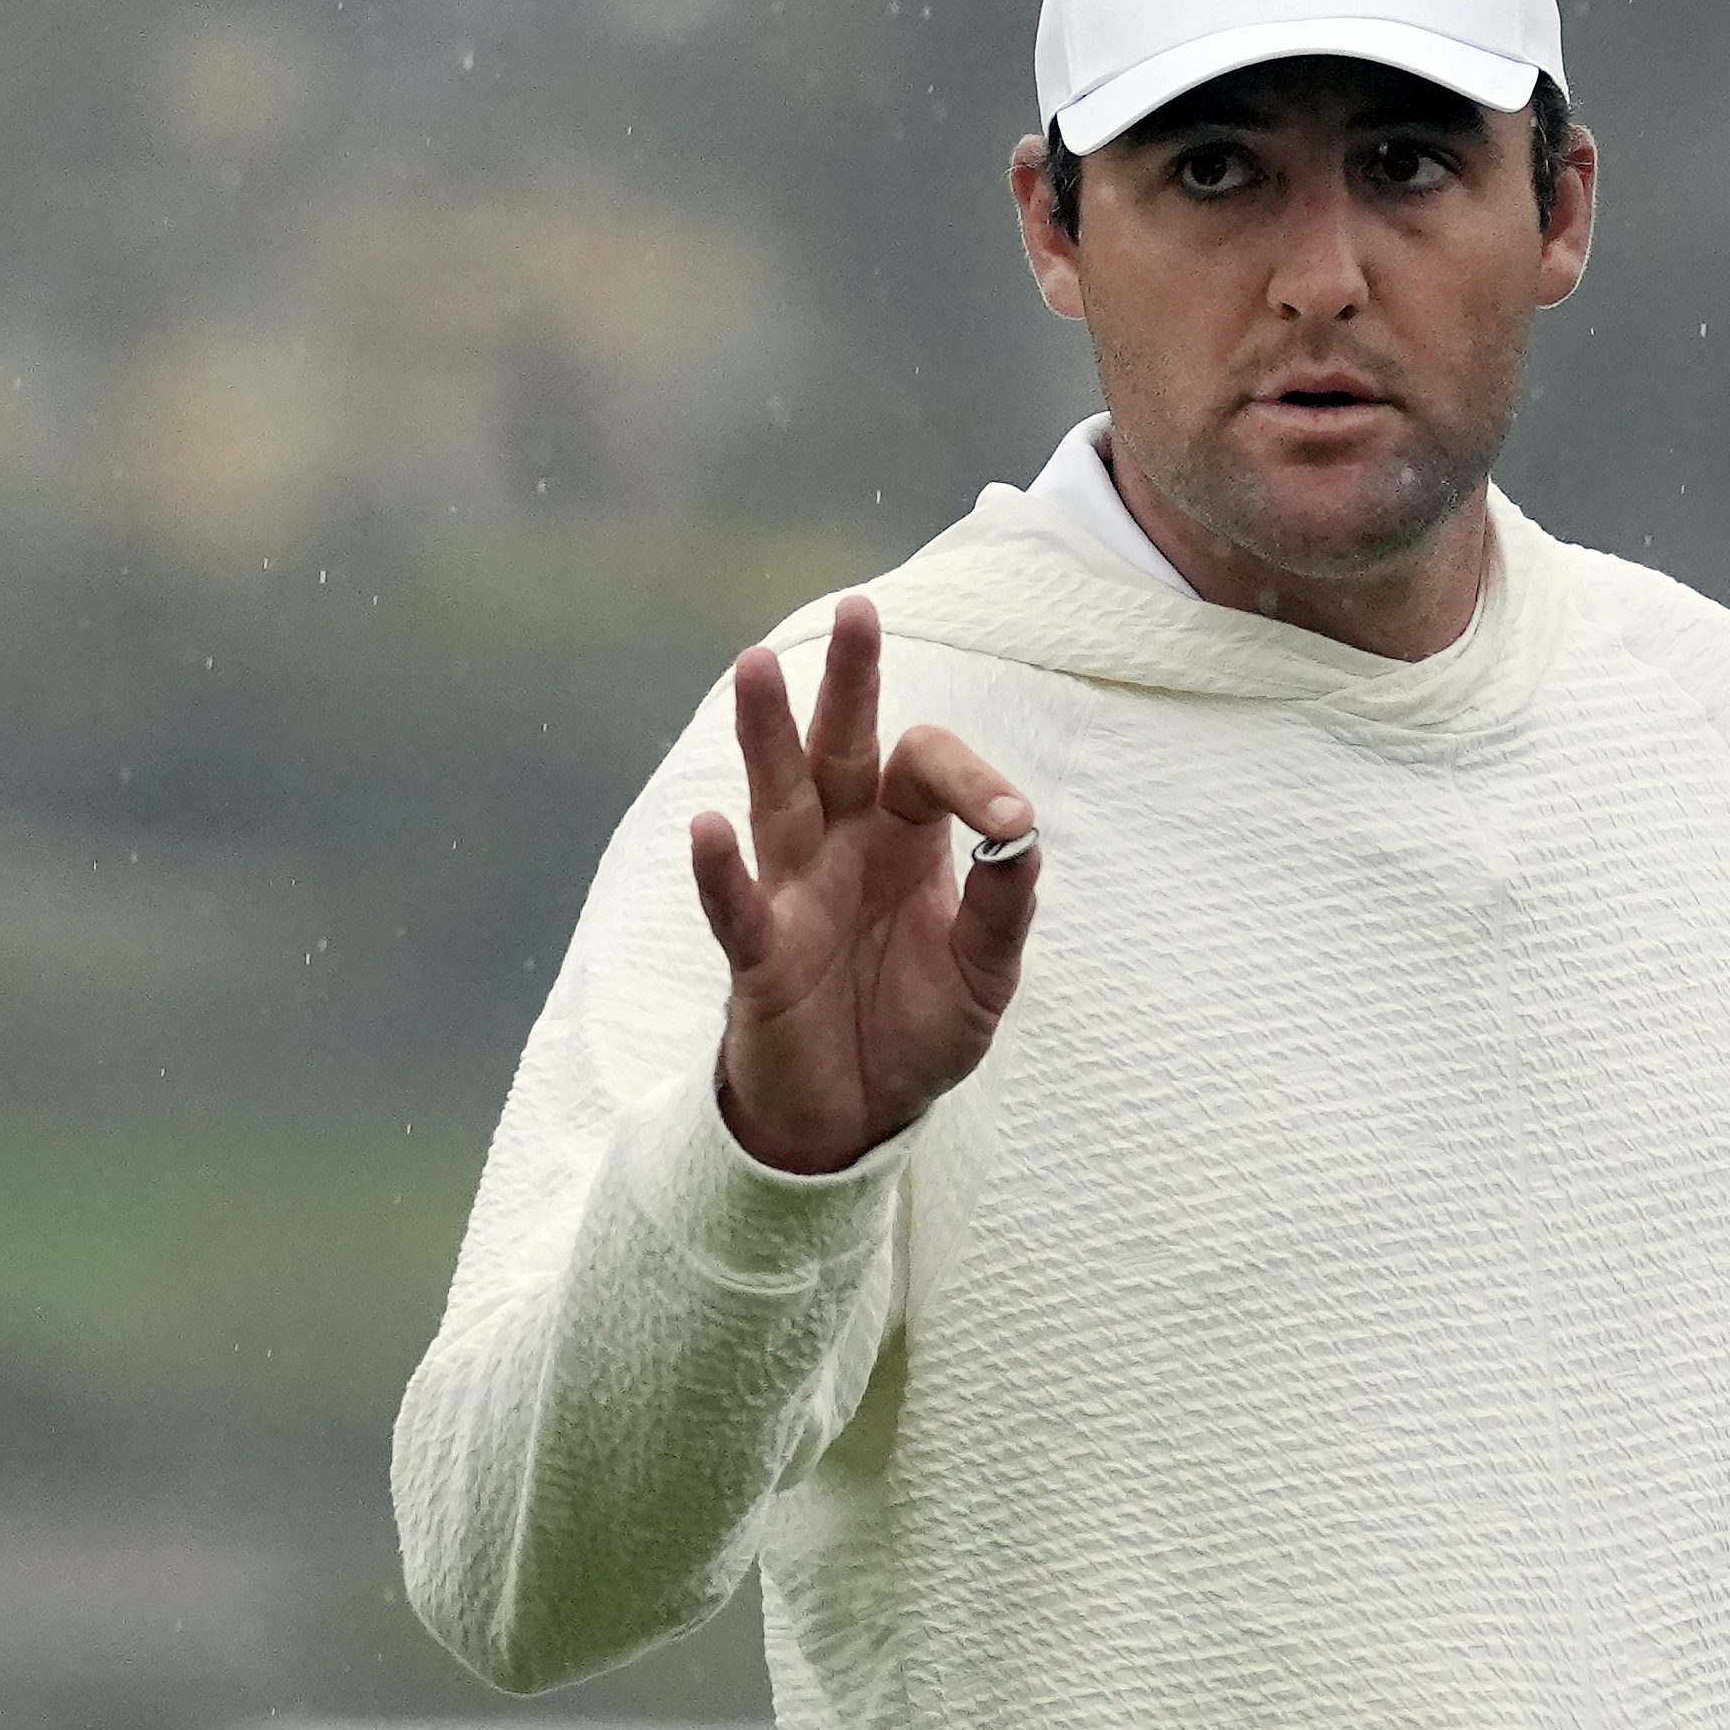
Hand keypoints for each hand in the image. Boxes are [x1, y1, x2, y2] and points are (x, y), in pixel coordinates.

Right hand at [688, 596, 1040, 1174]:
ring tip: (755, 666)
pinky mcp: (759, 956)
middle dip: (849, 682)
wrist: (858, 1119)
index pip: (926, 770)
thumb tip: (1022, 837)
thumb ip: (1004, 904)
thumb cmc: (916, 1027)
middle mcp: (842, 847)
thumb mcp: (987, 972)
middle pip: (840, 748)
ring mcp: (793, 894)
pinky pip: (737, 905)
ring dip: (765, 736)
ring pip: (777, 799)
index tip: (1011, 823)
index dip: (972, 782)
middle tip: (860, 610)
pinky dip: (720, 870)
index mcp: (902, 839)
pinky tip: (707, 825)